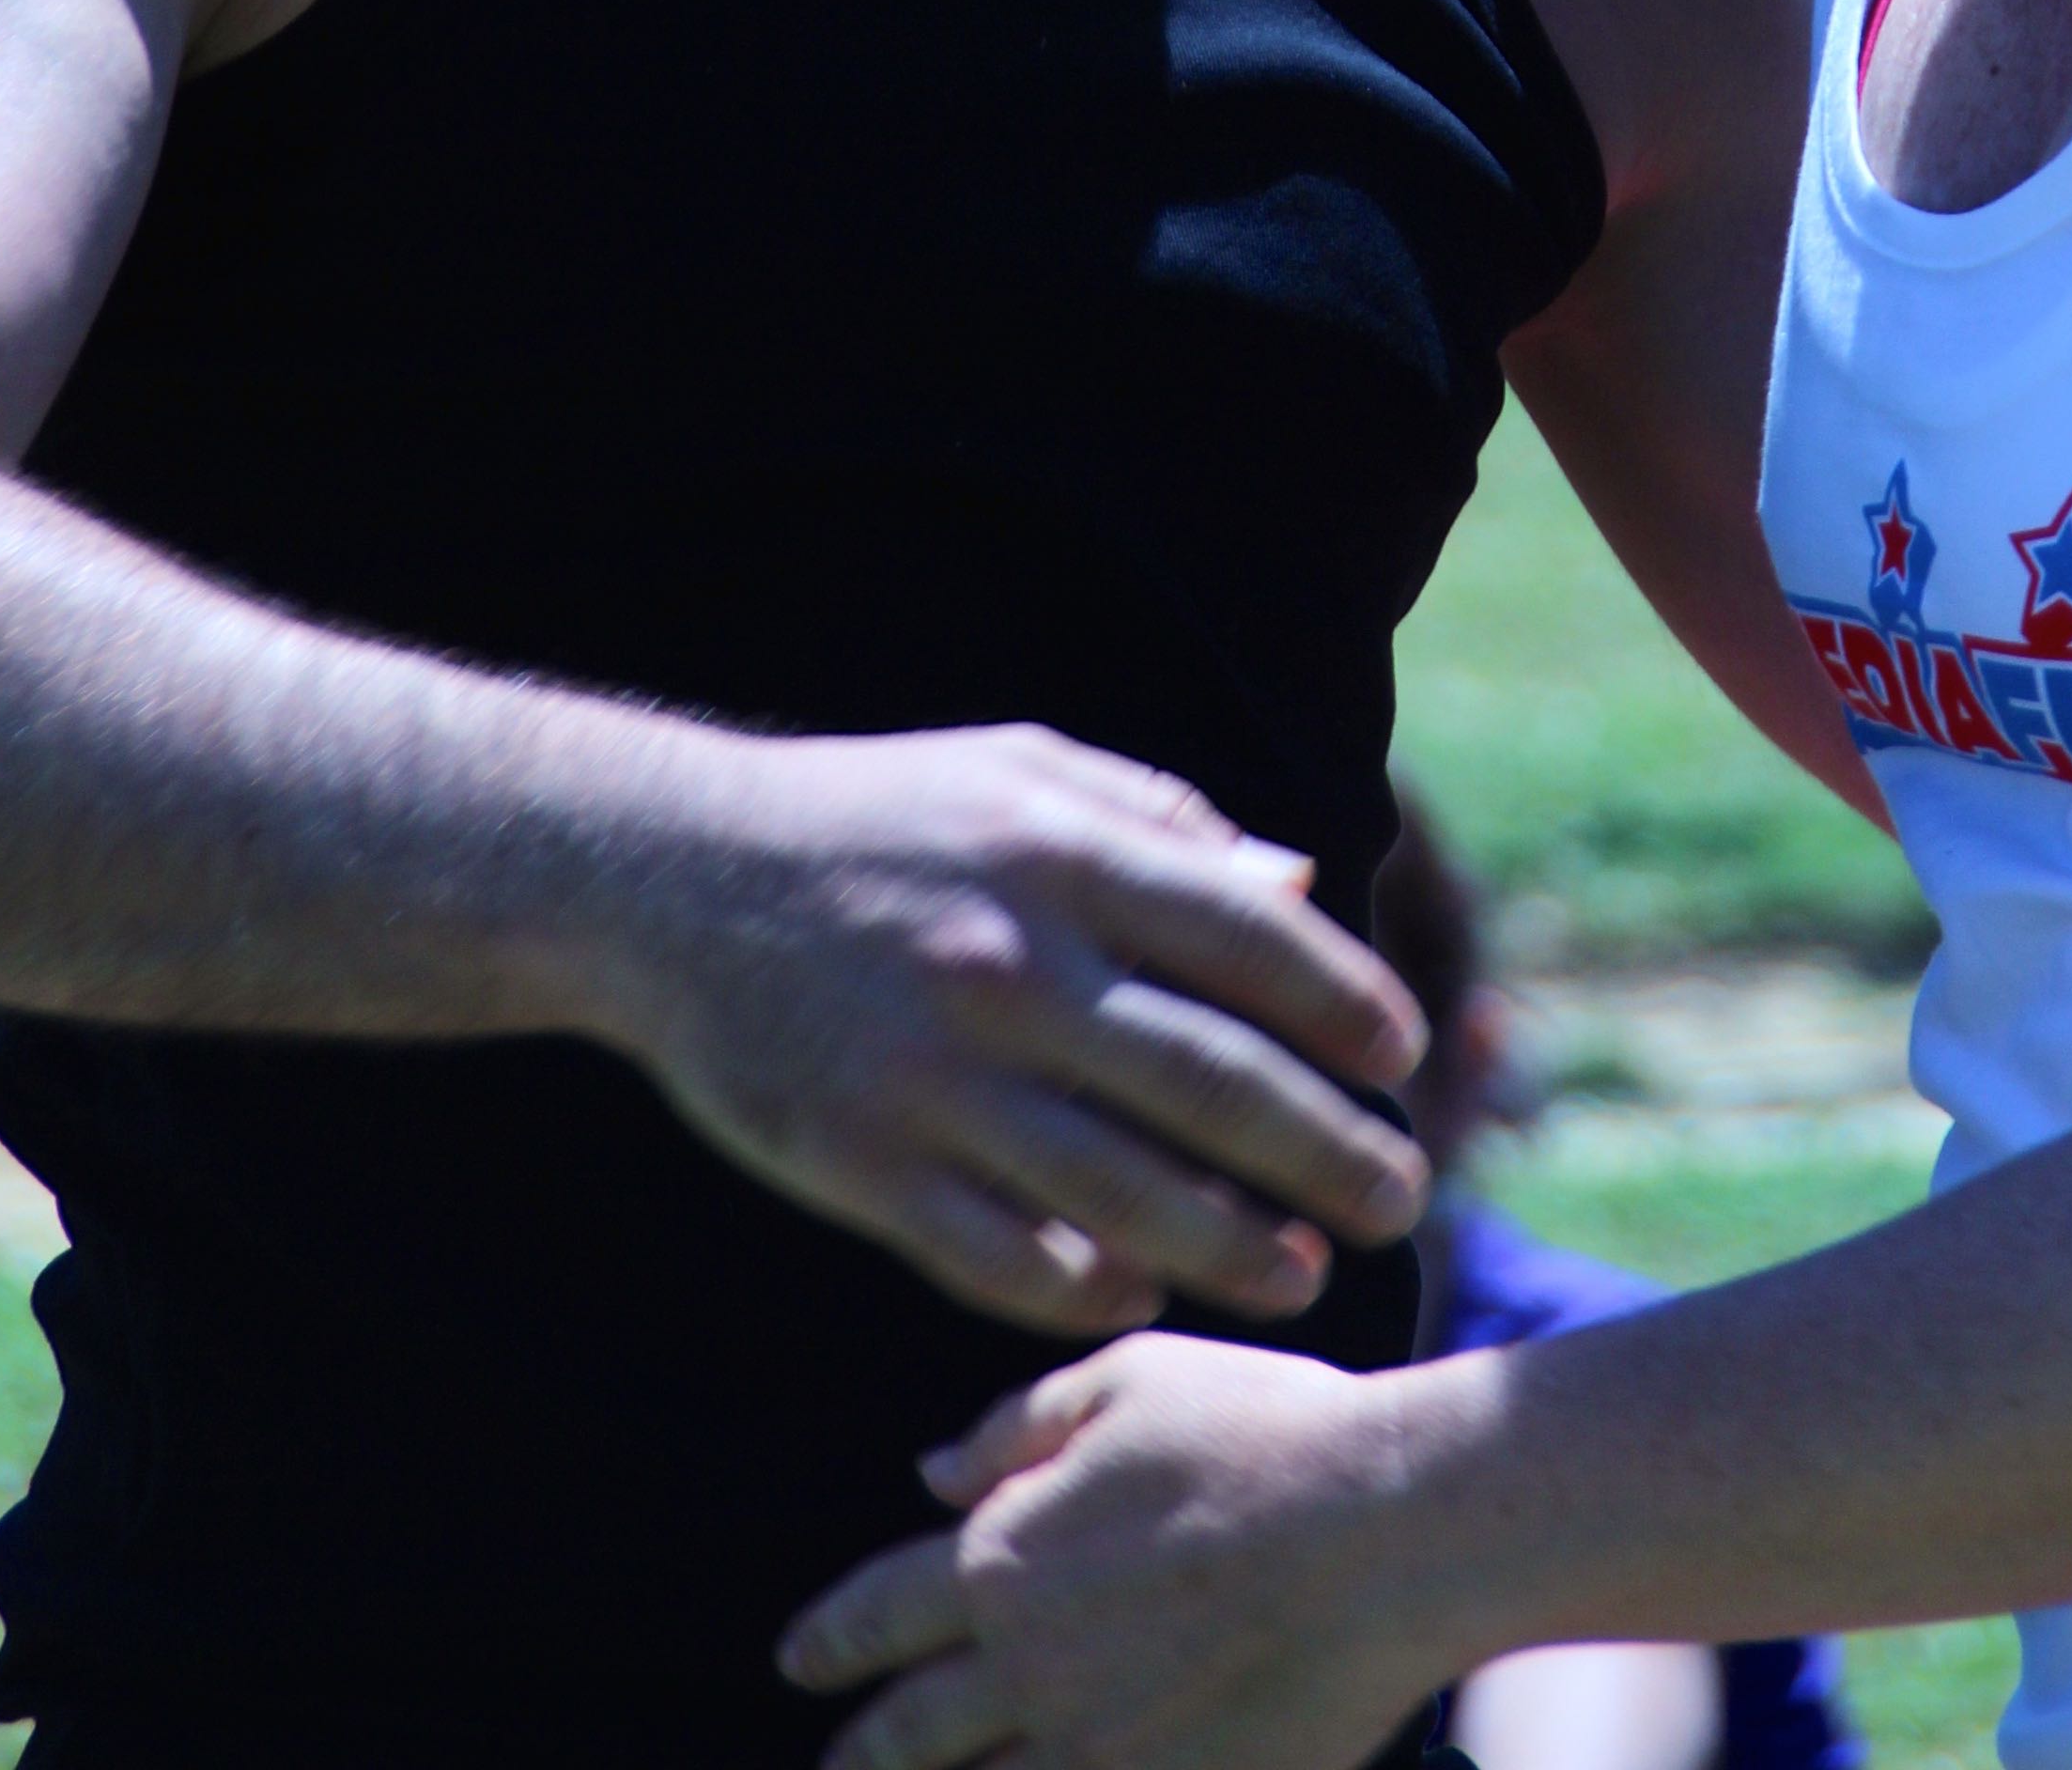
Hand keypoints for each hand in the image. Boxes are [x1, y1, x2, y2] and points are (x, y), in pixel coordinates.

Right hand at [601, 720, 1430, 1338]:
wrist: (667, 874)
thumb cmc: (876, 815)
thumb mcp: (1021, 773)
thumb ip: (1164, 824)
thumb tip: (1298, 884)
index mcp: (1060, 853)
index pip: (1247, 935)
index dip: (1343, 1001)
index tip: (1403, 1056)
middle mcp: (1010, 963)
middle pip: (1209, 1079)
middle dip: (1326, 1150)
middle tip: (1404, 1198)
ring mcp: (933, 1071)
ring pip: (1120, 1189)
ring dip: (1231, 1244)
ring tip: (1305, 1276)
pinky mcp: (860, 1160)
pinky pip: (997, 1252)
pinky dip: (1084, 1287)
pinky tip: (1145, 1298)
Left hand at [780, 1332, 1444, 1769]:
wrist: (1381, 1533)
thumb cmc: (1260, 1433)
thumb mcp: (1128, 1380)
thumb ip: (1019, 1427)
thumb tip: (935, 1471)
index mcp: (1003, 1561)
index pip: (879, 1612)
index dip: (831, 1637)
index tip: (798, 1657)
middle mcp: (1027, 1672)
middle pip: (910, 1733)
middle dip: (866, 1749)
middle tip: (841, 1760)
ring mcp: (1096, 1753)